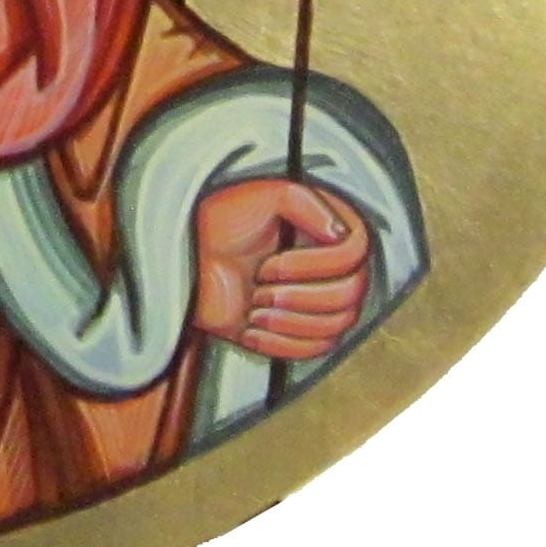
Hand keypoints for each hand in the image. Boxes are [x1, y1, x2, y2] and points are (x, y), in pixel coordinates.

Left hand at [193, 178, 369, 360]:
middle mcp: (332, 266)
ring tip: (253, 306)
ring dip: (288, 320)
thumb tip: (340, 233)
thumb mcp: (260, 196)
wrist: (190, 260)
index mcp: (328, 230)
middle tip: (258, 285)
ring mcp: (318, 300)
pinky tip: (249, 328)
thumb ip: (303, 201)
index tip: (270, 262)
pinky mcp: (300, 330)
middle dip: (299, 296)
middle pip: (350, 295)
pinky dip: (280, 343)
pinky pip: (314, 350)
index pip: (355, 253)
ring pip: (336, 326)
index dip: (317, 264)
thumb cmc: (224, 222)